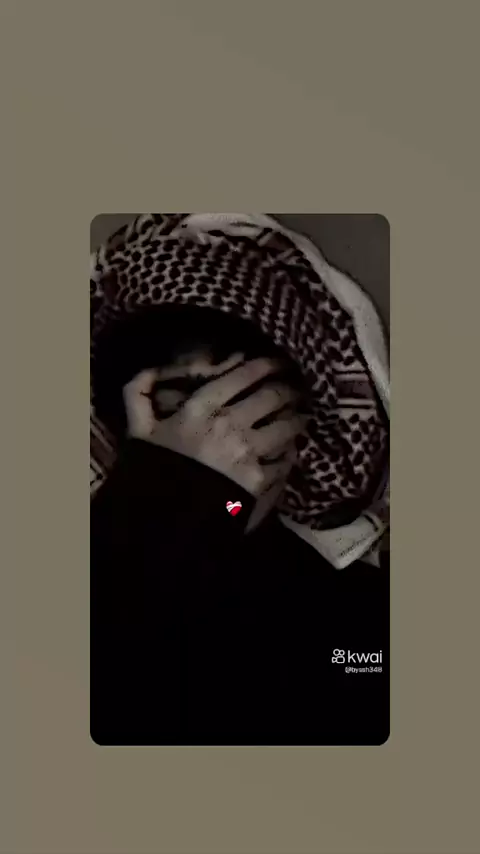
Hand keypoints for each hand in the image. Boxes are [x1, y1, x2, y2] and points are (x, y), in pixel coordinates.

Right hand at [122, 358, 303, 498]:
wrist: (163, 523)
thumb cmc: (151, 472)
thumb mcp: (136, 429)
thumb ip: (139, 392)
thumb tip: (153, 369)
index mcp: (201, 408)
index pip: (245, 374)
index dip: (268, 364)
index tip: (278, 363)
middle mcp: (231, 424)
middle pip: (274, 396)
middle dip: (289, 390)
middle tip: (296, 389)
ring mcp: (249, 453)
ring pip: (288, 425)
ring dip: (298, 419)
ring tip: (302, 417)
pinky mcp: (261, 481)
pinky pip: (286, 459)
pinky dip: (291, 452)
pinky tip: (291, 450)